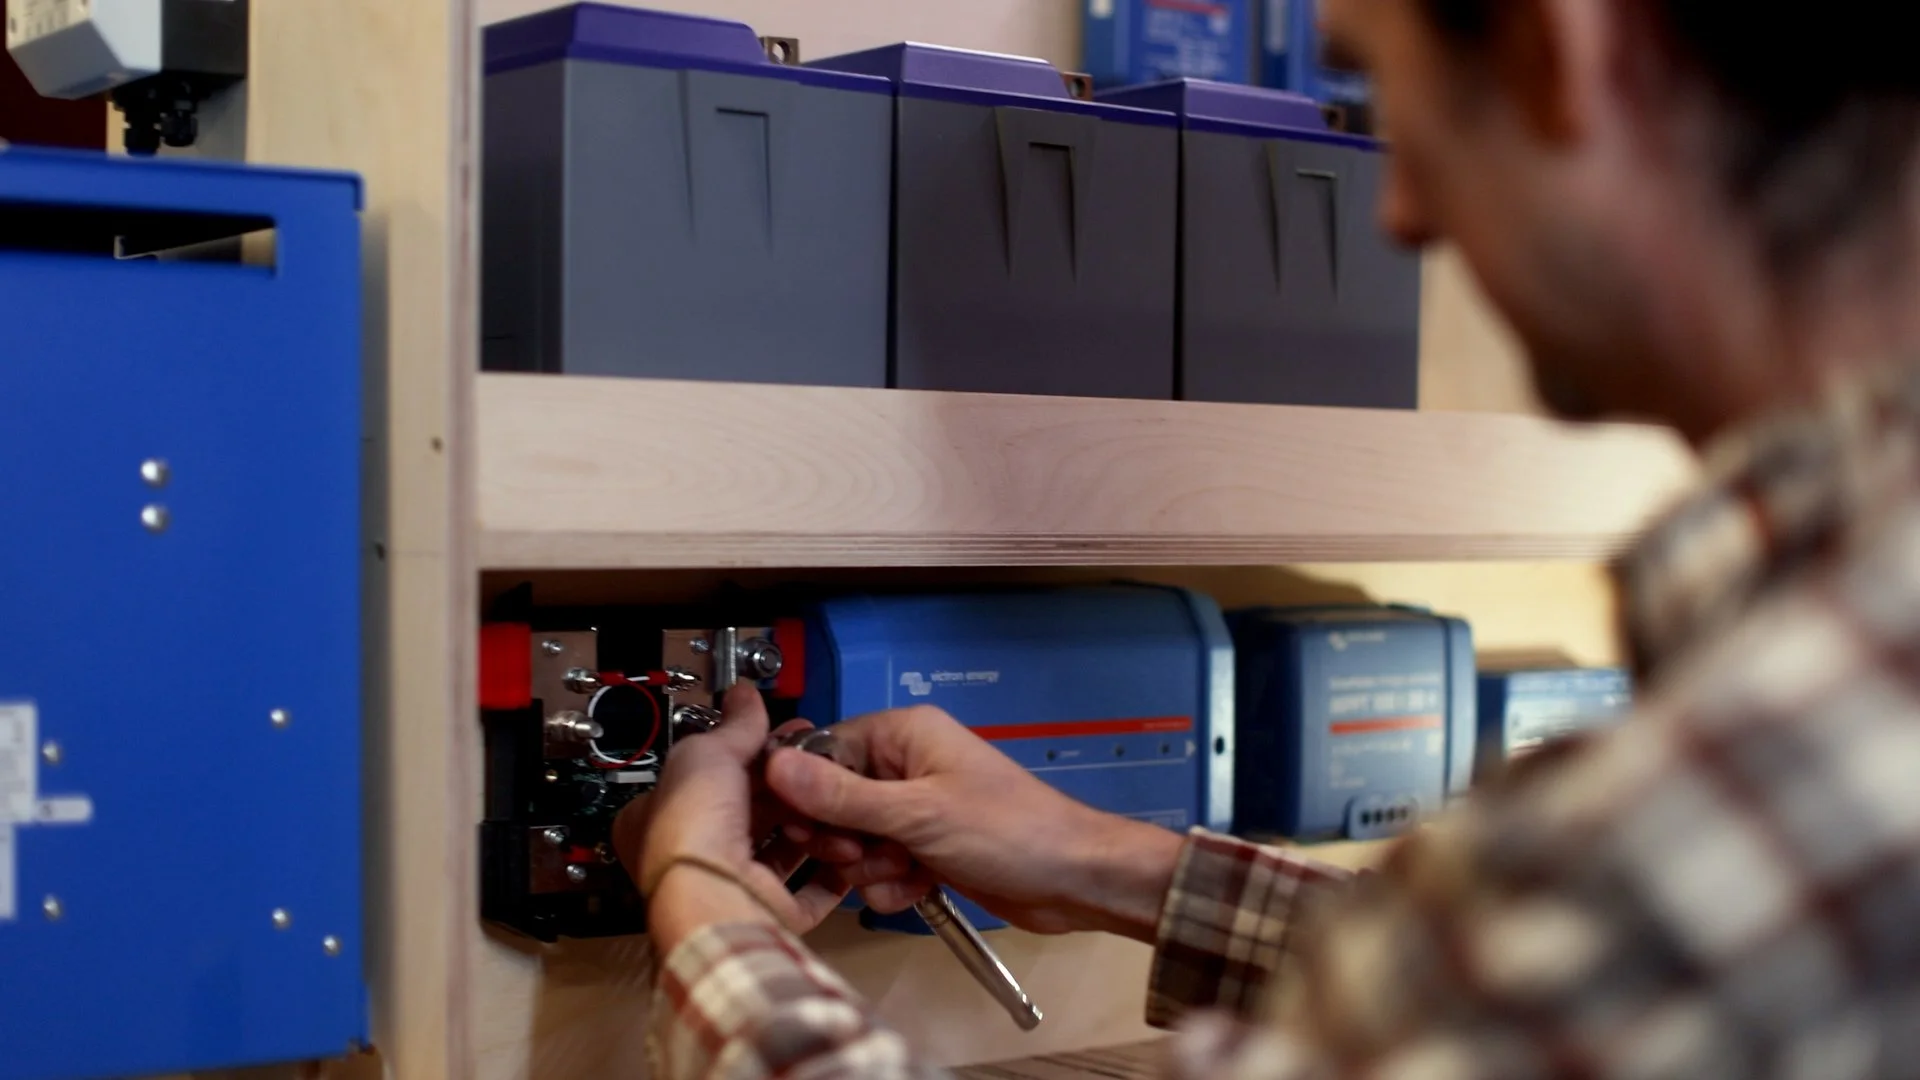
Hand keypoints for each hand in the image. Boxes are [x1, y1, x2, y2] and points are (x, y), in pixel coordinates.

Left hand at [613, 684, 850, 953]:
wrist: (715, 895)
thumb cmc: (691, 825)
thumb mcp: (706, 754)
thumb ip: (733, 727)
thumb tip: (744, 696)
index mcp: (662, 817)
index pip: (711, 776)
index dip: (751, 752)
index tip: (788, 735)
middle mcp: (698, 856)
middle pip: (753, 812)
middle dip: (790, 785)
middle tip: (824, 760)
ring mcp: (736, 886)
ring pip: (784, 850)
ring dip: (814, 824)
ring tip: (837, 796)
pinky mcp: (771, 913)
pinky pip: (811, 891)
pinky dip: (831, 867)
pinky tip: (847, 840)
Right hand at [764, 706, 1184, 940]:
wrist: (1073, 881)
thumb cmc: (1007, 832)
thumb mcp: (918, 814)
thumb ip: (842, 796)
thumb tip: (774, 765)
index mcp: (903, 735)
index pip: (823, 750)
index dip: (804, 791)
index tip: (802, 827)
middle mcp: (904, 766)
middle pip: (832, 800)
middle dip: (841, 836)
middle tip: (861, 855)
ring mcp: (915, 810)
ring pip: (853, 841)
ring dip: (869, 867)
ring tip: (903, 871)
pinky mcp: (925, 850)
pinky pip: (880, 867)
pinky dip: (891, 885)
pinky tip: (918, 890)